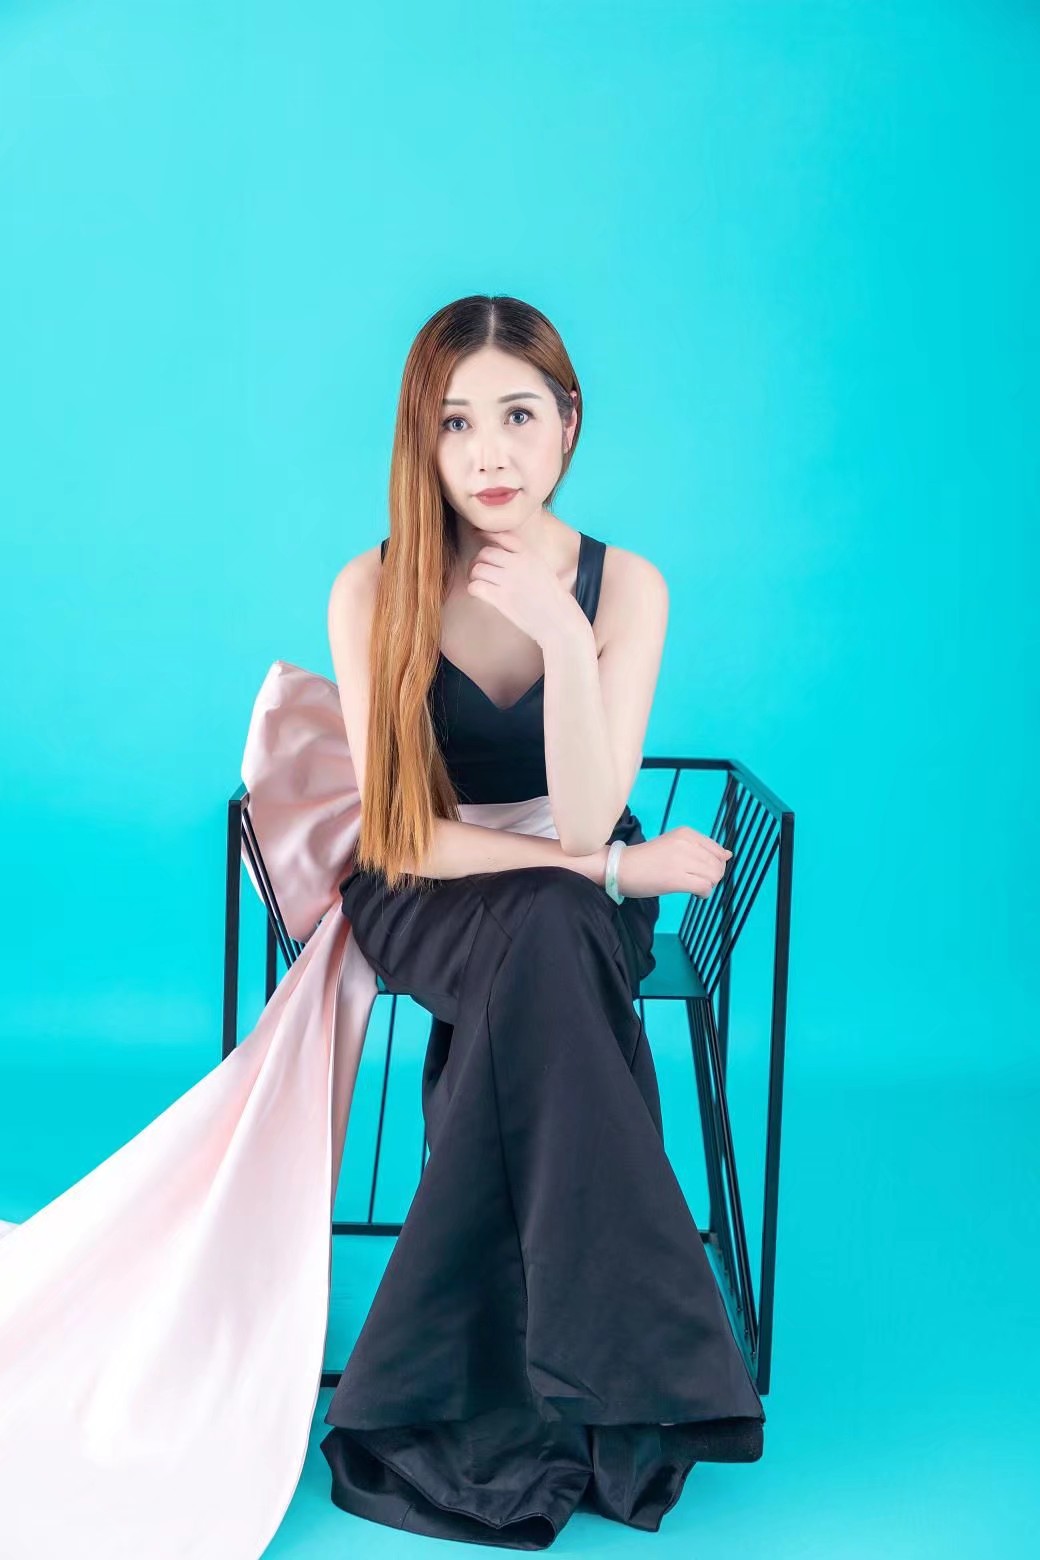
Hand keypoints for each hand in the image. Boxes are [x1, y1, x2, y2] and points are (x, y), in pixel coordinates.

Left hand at [465, 530, 577, 647]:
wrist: (560, 621)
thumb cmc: (555, 601)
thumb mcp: (545, 572)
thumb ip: (527, 563)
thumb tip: (508, 561)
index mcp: (530, 555)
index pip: (502, 537)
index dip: (486, 534)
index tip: (477, 535)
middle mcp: (518, 563)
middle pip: (485, 552)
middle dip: (478, 560)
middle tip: (478, 571)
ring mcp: (508, 580)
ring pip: (478, 568)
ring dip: (473, 575)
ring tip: (478, 582)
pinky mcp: (501, 598)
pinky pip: (476, 586)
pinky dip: (474, 588)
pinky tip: (479, 594)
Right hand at [616, 827, 733, 899]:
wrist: (621, 867)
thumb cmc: (646, 859)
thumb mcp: (674, 845)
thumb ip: (701, 849)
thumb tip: (729, 855)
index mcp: (686, 833)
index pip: (718, 850)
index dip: (715, 865)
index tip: (700, 870)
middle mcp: (686, 843)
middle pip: (718, 864)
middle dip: (713, 876)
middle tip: (697, 881)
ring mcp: (681, 860)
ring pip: (714, 876)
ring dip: (709, 885)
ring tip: (694, 886)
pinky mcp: (676, 878)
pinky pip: (704, 887)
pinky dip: (704, 893)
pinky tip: (694, 893)